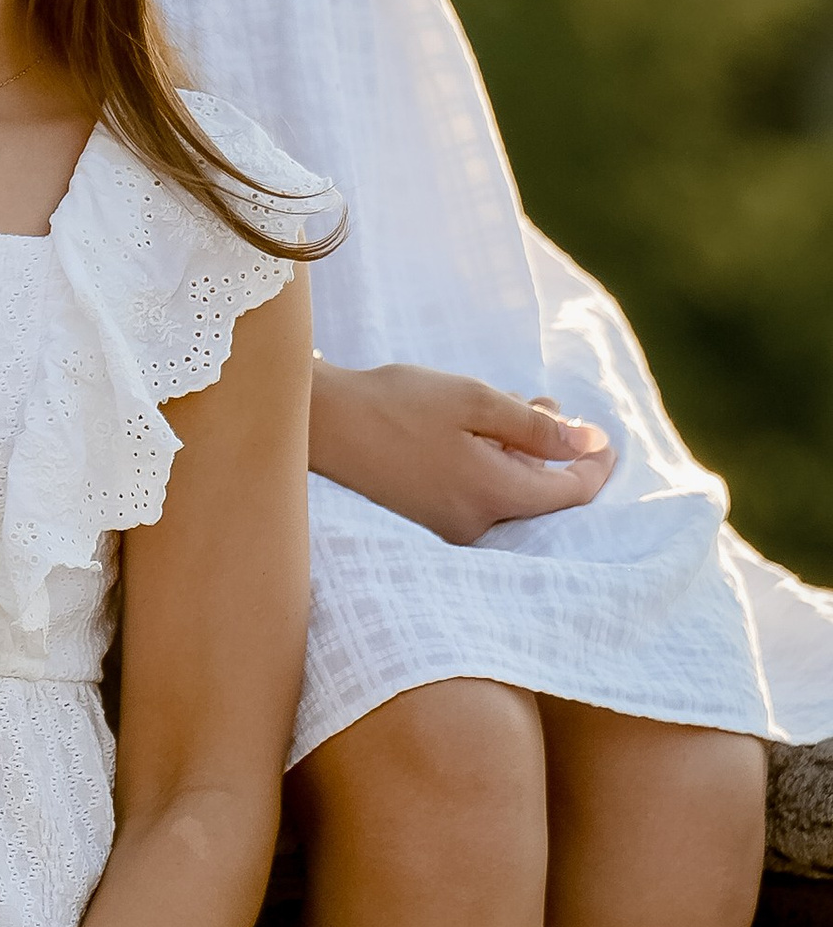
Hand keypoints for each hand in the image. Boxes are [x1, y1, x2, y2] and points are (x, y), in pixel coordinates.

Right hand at [311, 356, 612, 543]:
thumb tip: (588, 442)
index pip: (570, 494)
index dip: (596, 465)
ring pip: (507, 491)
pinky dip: (491, 462)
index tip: (604, 436)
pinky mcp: (427, 517)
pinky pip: (478, 494)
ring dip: (520, 452)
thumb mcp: (477, 402)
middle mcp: (475, 523)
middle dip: (553, 450)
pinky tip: (480, 428)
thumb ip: (538, 427)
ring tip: (515, 404)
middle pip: (538, 494)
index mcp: (493, 494)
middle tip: (548, 404)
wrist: (322, 422)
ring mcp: (448, 524)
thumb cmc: (398, 404)